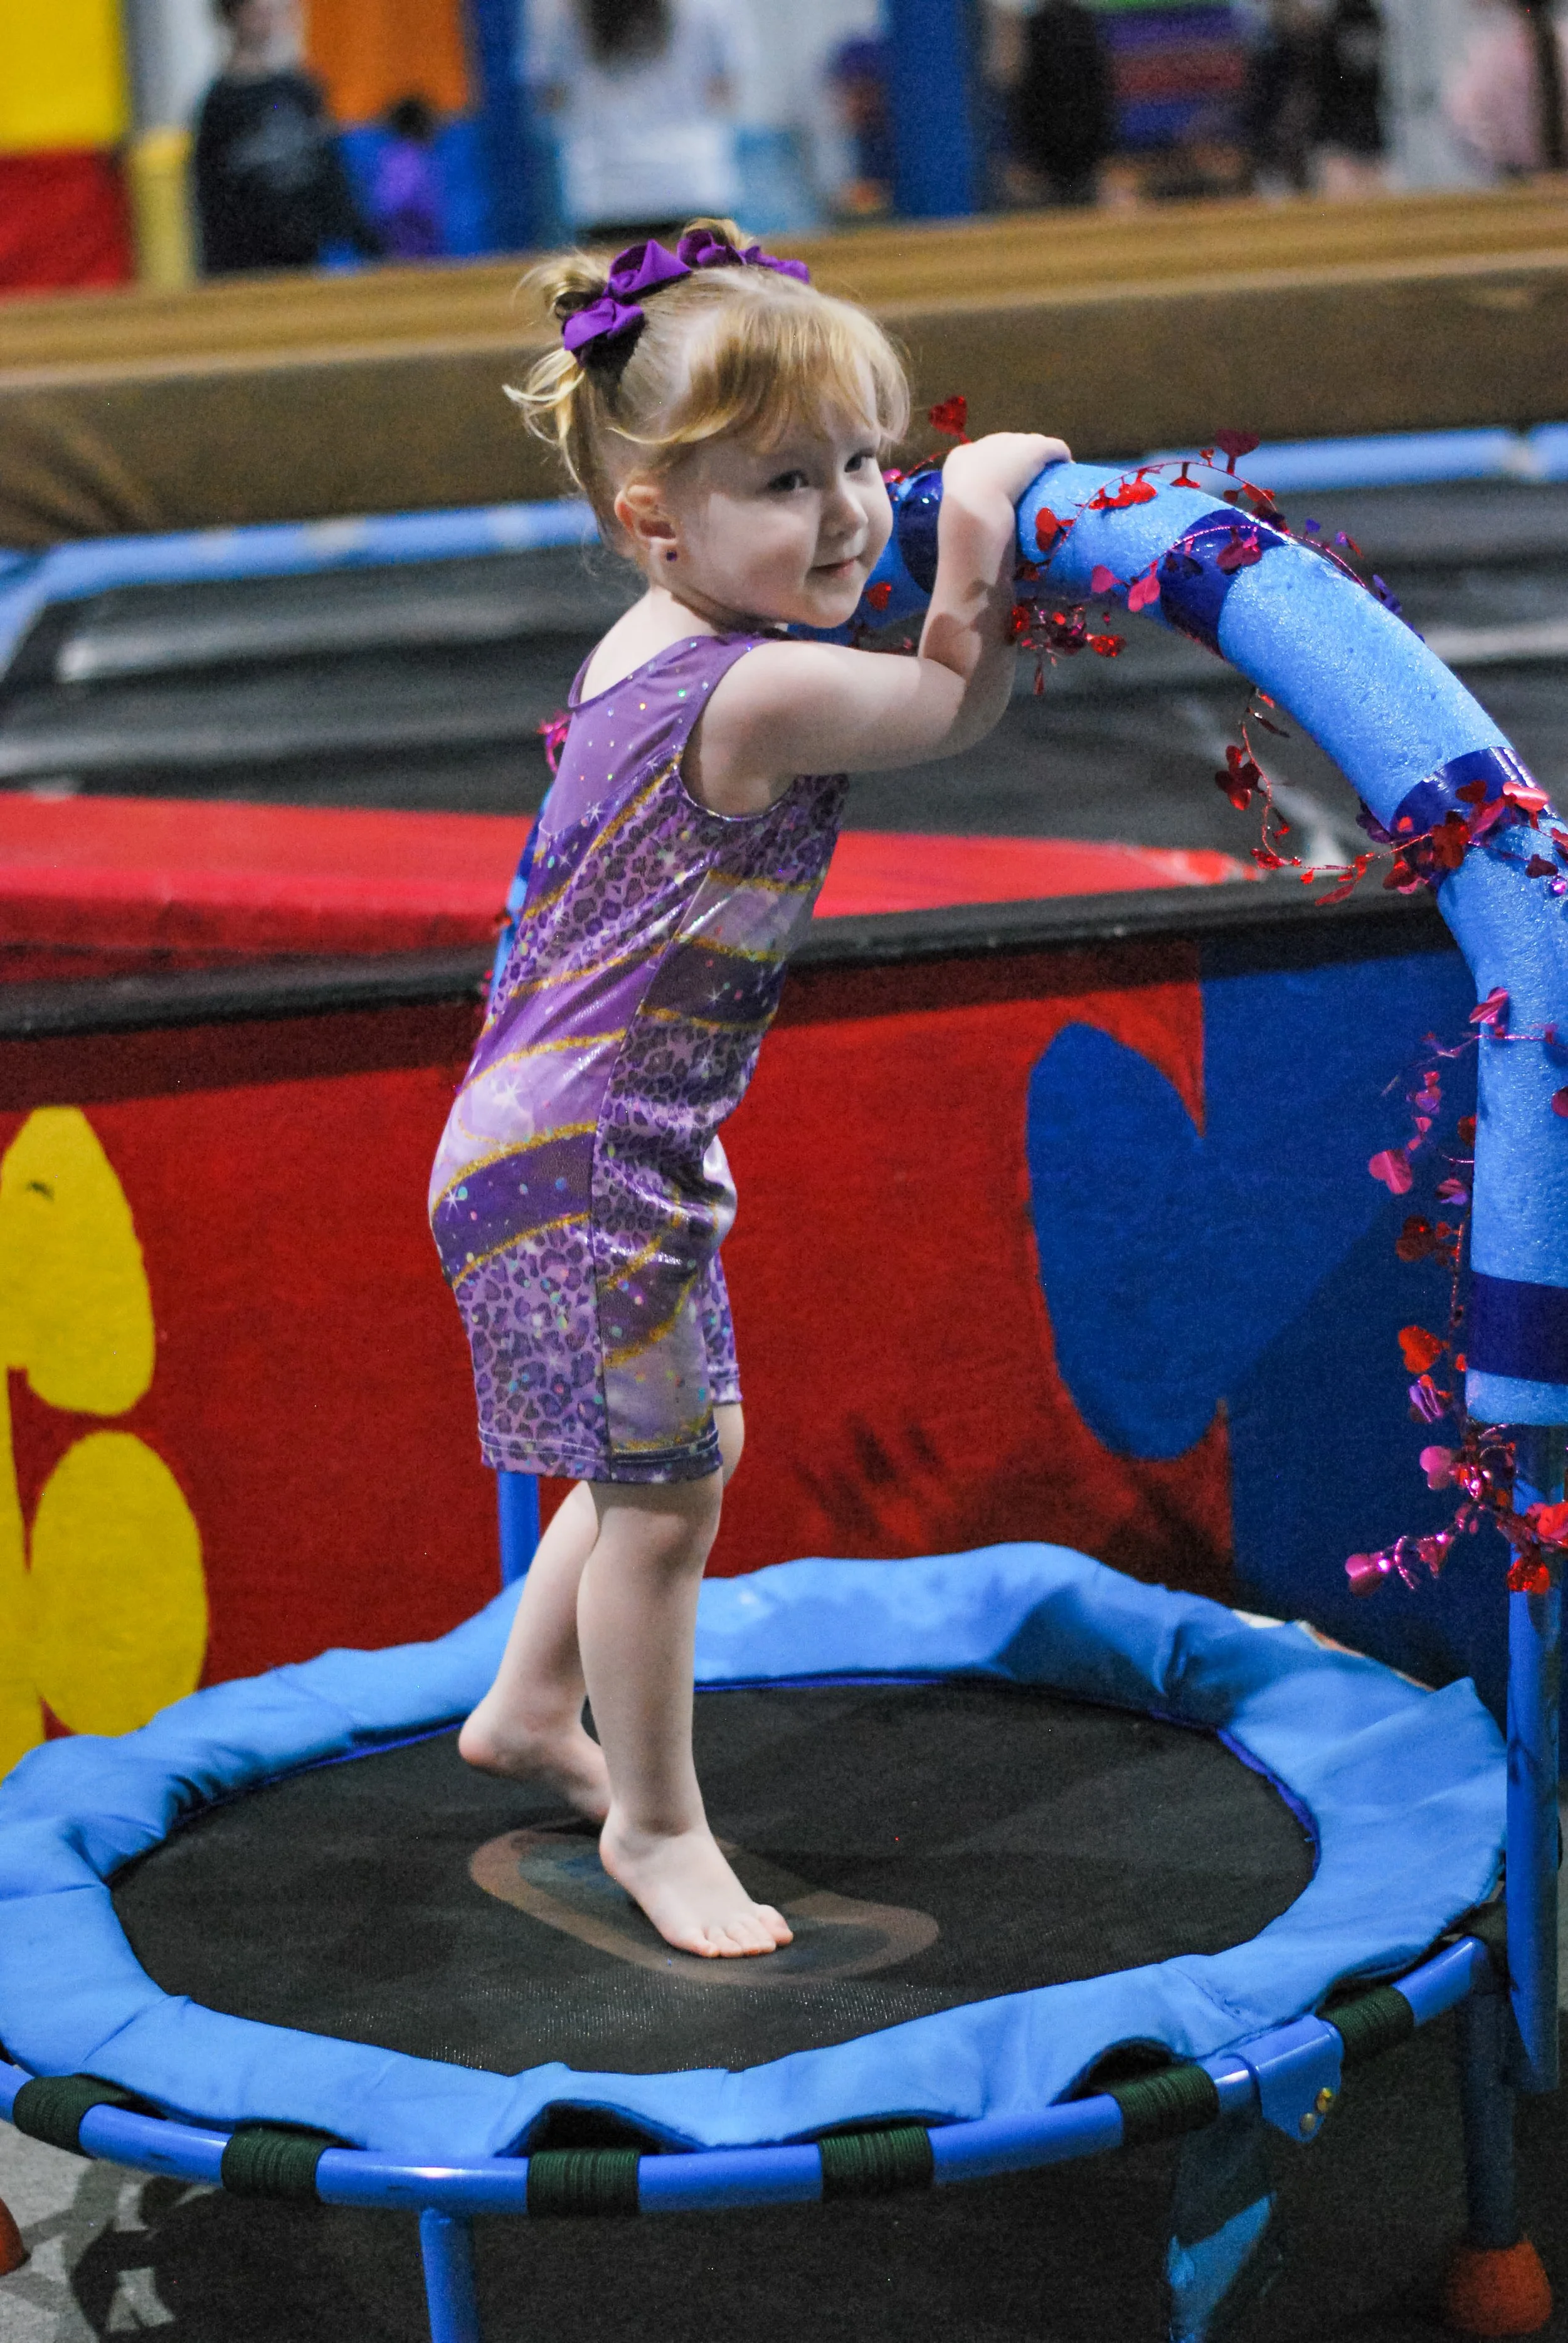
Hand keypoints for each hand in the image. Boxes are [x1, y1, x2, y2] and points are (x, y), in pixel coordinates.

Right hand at [941, 432, 1070, 512]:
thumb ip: (969, 510)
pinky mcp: (1034, 447)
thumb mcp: (959, 514)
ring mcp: (1010, 443)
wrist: (973, 512)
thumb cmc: (962, 523)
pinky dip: (1061, 456)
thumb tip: (977, 532)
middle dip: (1018, 463)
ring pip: (1029, 445)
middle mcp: (984, 445)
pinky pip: (1053, 447)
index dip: (995, 471)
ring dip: (1039, 460)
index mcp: (960, 458)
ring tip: (1050, 479)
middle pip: (1007, 448)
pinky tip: (1067, 468)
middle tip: (1028, 486)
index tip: (1004, 488)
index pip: (982, 457)